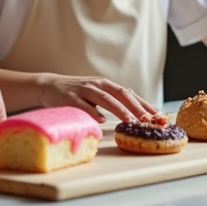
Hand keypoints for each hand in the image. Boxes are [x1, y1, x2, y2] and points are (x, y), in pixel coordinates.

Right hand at [37, 74, 157, 122]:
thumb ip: (112, 100)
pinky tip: (101, 120)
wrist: (49, 86)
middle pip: (119, 95)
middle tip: (148, 119)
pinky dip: (93, 112)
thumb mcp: (96, 94)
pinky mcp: (69, 97)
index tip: (157, 114)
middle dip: (135, 107)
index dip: (143, 103)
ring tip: (130, 120)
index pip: (128, 94)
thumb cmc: (76, 93)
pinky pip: (83, 105)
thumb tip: (135, 111)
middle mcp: (96, 85)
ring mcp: (83, 90)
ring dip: (118, 110)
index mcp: (105, 85)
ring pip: (104, 99)